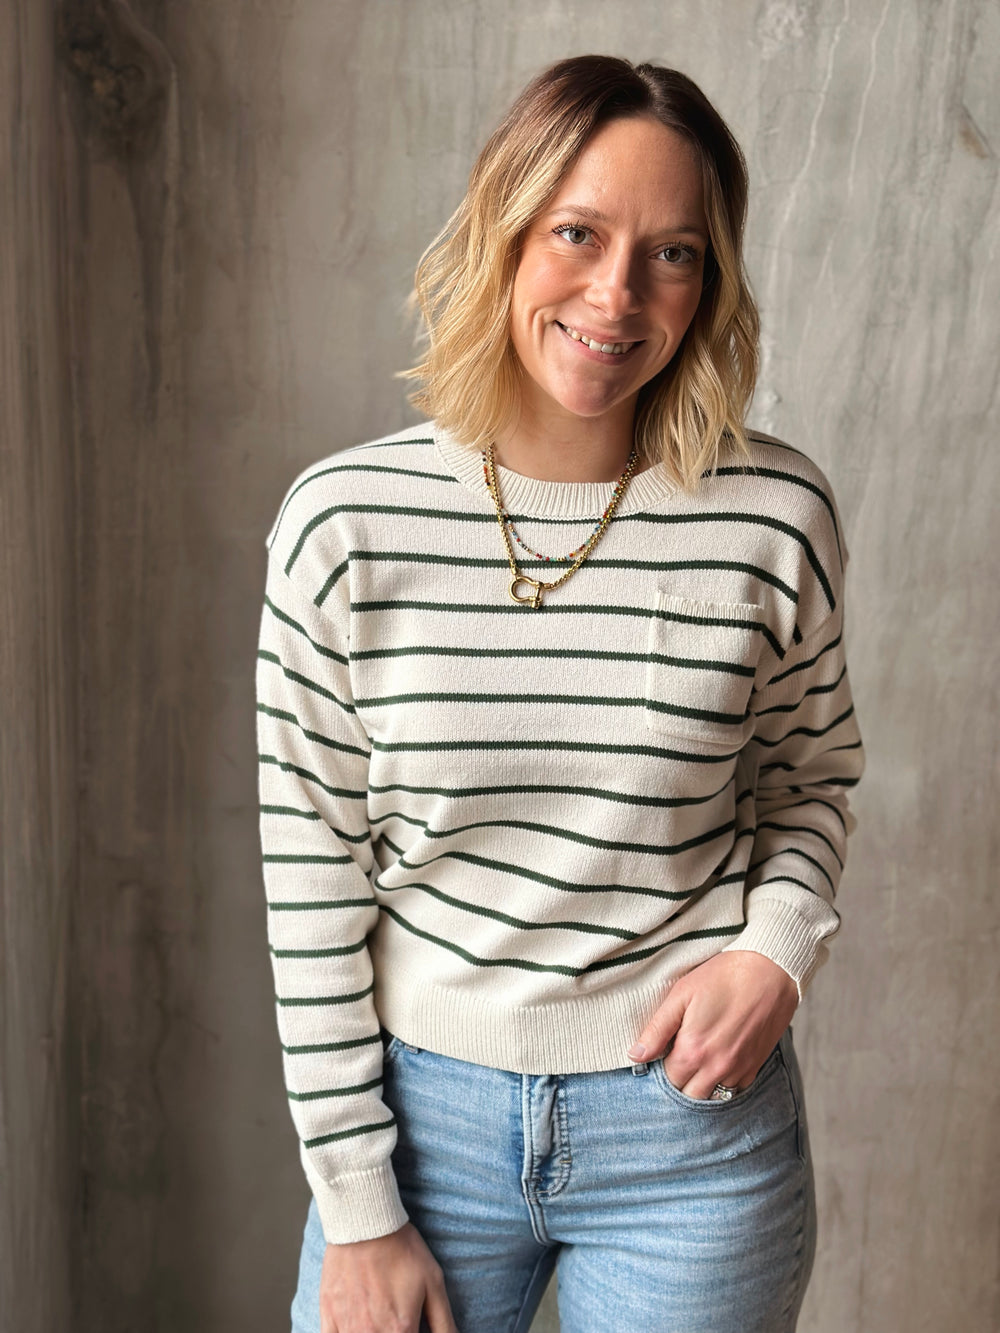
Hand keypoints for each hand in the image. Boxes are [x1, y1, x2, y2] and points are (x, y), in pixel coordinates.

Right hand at [319, 1221, 457, 1332]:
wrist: (365, 1223)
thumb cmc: (401, 1250)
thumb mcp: (433, 1282)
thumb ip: (444, 1324)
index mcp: (400, 1330)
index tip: (411, 1327)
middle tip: (395, 1319)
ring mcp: (347, 1328)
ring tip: (379, 1319)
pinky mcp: (329, 1318)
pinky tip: (357, 1324)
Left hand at [627, 950, 798, 1099]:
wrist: (770, 970)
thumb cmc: (724, 976)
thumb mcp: (682, 994)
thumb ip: (658, 1028)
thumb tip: (636, 1055)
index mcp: (693, 1050)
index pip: (668, 1080)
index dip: (662, 1067)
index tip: (664, 1052)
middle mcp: (716, 1067)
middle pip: (689, 1096)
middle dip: (680, 1081)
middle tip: (679, 1057)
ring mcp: (738, 1070)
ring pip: (713, 1097)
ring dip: (702, 1085)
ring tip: (698, 1061)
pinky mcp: (755, 1066)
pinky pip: (734, 1090)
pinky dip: (723, 1083)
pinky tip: (718, 1063)